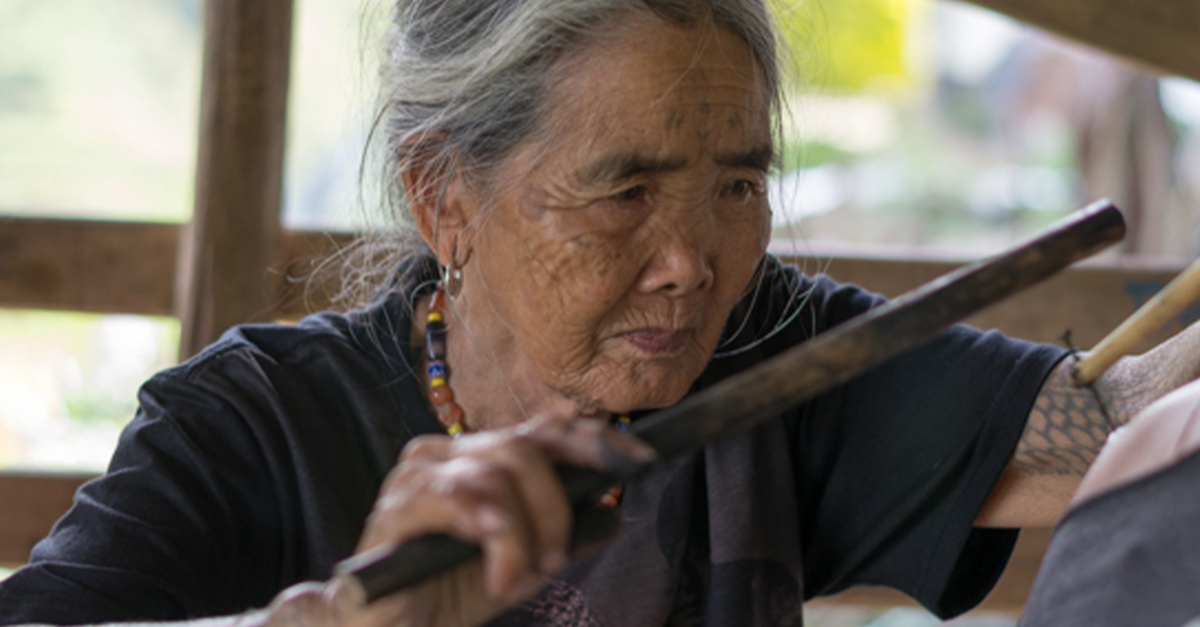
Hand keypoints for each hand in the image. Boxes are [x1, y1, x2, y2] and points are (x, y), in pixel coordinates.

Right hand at [261, 416, 655, 626]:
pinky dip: (493, 534)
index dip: (593, 440)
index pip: (543, 431)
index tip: (640, 460)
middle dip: (555, 508)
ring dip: (523, 534)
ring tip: (518, 579)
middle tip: (555, 561)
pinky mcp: (396, 508)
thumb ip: (565, 535)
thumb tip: (614, 512)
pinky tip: (499, 569)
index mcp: (479, 457)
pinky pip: (459, 502)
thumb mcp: (525, 563)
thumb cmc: (452, 590)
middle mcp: (447, 453)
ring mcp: (417, 475)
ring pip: (495, 477)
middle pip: (523, 450)